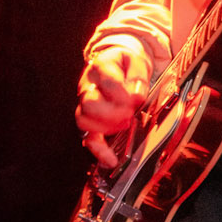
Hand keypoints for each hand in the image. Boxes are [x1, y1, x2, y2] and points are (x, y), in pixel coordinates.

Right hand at [76, 46, 148, 167]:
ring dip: (107, 128)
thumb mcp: (136, 62)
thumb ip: (137, 77)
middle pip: (90, 104)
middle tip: (130, 114)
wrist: (117, 64)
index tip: (135, 99)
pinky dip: (99, 150)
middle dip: (113, 113)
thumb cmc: (126, 65)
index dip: (121, 93)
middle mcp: (88, 87)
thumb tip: (136, 96)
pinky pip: (88, 138)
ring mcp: (85, 104)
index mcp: (101, 67)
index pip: (107, 81)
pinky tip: (110, 159)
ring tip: (125, 125)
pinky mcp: (90, 120)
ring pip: (84, 122)